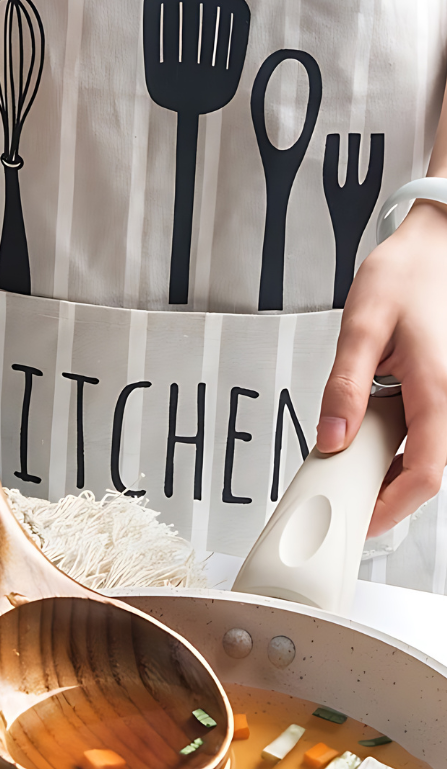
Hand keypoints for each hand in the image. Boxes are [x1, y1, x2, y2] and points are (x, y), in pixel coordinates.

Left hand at [317, 201, 446, 535]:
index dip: (392, 508)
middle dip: (386, 496)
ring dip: (389, 470)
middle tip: (340, 496)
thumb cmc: (404, 276)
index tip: (360, 522)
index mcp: (439, 390)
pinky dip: (396, 447)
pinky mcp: (442, 394)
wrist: (435, 247)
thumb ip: (344, 386)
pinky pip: (425, 435)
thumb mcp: (360, 325)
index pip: (427, 474)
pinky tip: (366, 436)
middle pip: (428, 473)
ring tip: (346, 464)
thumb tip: (332, 438)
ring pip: (427, 456)